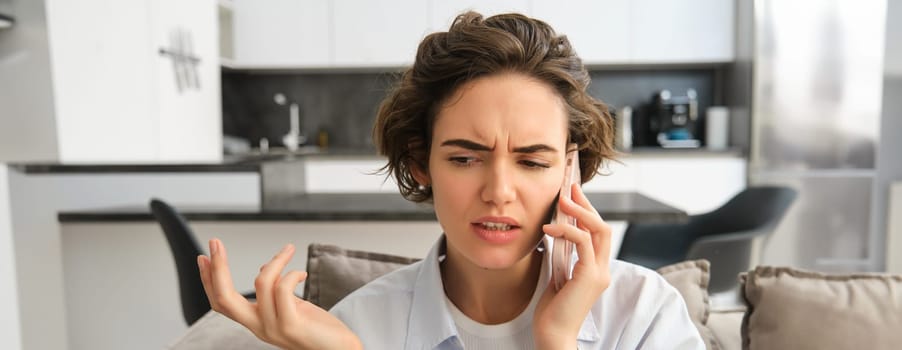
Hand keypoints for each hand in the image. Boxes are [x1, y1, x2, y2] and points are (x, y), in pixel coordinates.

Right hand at [198, 239, 361, 349]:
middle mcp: (259, 328)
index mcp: (255, 322)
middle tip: (215, 243)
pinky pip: (283, 289)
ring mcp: (273, 328)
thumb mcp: (290, 306)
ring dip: (275, 261)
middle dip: (217, 268)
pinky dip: (291, 274)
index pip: (221, 303)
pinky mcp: (291, 326)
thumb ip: (275, 291)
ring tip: (288, 250)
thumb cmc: (318, 329)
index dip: (209, 280)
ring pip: (260, 284)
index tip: (204, 257)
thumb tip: (267, 267)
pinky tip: (302, 273)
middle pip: (225, 298)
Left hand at [534, 184, 611, 348]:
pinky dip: (566, 229)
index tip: (572, 195)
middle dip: (586, 205)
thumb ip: (562, 257)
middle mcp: (602, 270)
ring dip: (579, 211)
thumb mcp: (557, 275)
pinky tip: (549, 227)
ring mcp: (599, 273)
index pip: (597, 234)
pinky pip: (582, 242)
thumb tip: (555, 234)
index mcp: (595, 270)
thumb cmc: (552, 311)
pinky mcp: (590, 276)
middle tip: (570, 187)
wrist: (553, 334)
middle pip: (602, 227)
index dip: (587, 212)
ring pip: (599, 230)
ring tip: (562, 200)